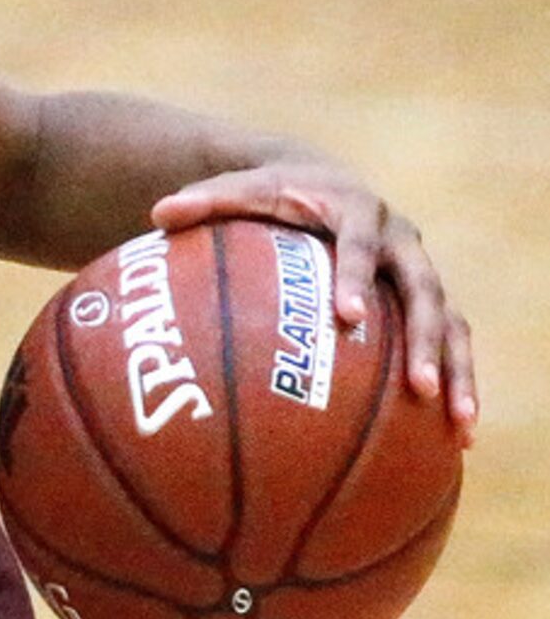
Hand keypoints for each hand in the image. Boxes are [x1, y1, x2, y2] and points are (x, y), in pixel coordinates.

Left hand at [153, 160, 477, 445]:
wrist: (325, 179)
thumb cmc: (275, 193)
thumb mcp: (242, 190)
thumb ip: (204, 202)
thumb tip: (158, 213)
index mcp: (359, 214)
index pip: (359, 247)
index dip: (355, 279)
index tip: (346, 316)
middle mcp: (402, 243)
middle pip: (425, 292)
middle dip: (426, 340)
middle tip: (420, 387)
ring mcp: (420, 273)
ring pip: (452, 324)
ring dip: (459, 373)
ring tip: (460, 426)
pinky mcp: (427, 300)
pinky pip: (452, 345)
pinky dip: (458, 385)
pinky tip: (457, 439)